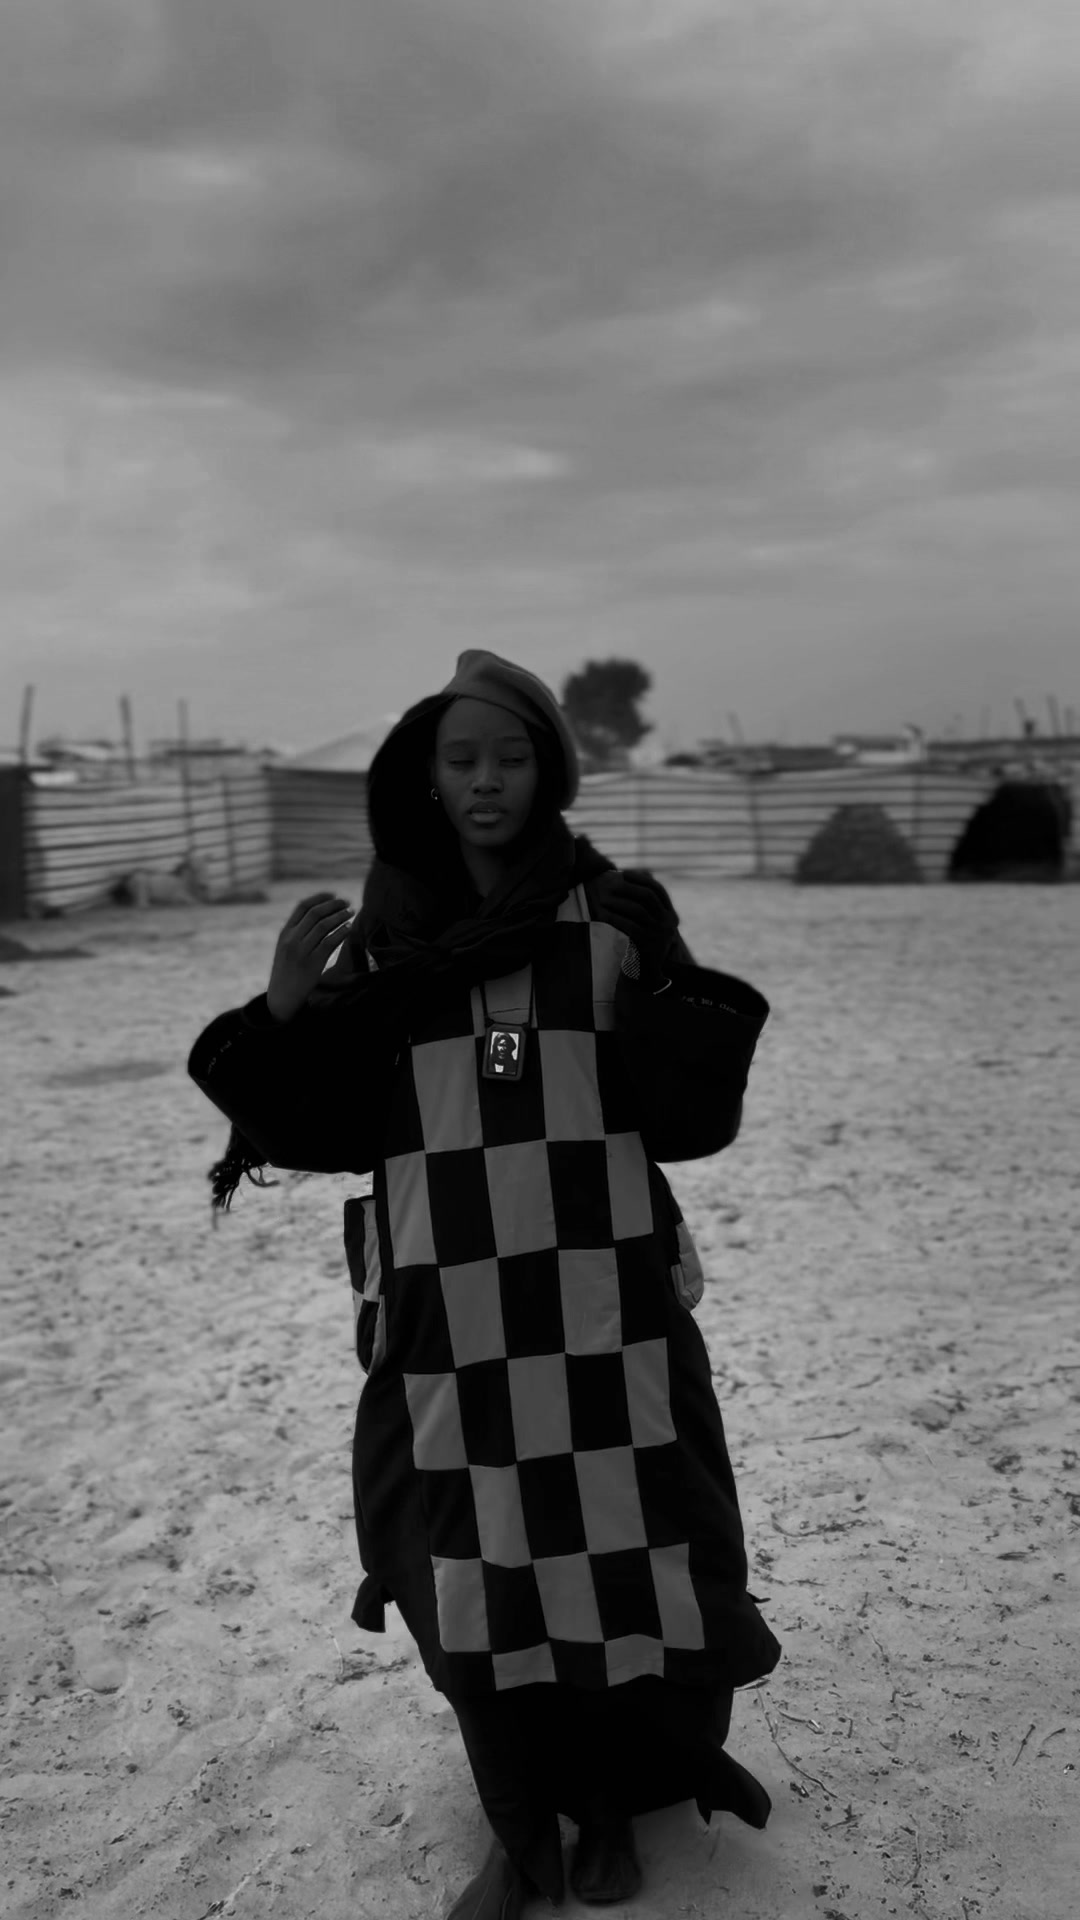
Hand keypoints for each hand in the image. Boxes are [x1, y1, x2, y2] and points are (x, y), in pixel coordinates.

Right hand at [267, 893, 352, 1022]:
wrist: (281, 997)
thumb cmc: (286, 971)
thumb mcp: (285, 949)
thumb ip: (296, 933)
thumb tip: (319, 917)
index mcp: (285, 933)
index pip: (302, 907)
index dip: (320, 898)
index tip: (334, 895)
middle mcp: (292, 939)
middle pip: (315, 913)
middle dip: (333, 905)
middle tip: (347, 902)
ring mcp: (302, 951)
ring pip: (324, 925)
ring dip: (340, 916)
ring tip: (351, 912)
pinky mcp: (313, 963)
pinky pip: (330, 942)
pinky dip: (341, 932)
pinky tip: (349, 927)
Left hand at [586, 869, 678, 981]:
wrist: (647, 974)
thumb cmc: (643, 945)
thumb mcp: (649, 925)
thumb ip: (644, 907)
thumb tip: (628, 880)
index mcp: (671, 915)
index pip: (659, 889)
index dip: (641, 879)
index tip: (624, 872)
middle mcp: (669, 923)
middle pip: (648, 896)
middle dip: (629, 886)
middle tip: (611, 881)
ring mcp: (660, 934)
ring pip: (638, 910)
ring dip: (619, 901)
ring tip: (604, 896)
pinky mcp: (648, 944)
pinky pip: (629, 926)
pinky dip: (614, 918)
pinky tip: (602, 914)